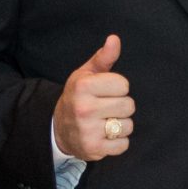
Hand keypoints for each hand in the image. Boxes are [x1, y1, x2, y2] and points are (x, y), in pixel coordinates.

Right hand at [54, 35, 134, 161]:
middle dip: (121, 106)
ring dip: (120, 125)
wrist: (58, 129)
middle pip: (128, 105)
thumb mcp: (86, 74)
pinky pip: (123, 144)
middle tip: (106, 108)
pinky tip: (104, 135)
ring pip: (128, 125)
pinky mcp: (94, 149)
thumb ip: (103, 57)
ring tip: (105, 121)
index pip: (124, 85)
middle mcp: (84, 108)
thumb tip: (115, 39)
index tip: (105, 91)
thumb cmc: (78, 97)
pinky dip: (118, 142)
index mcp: (83, 86)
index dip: (118, 87)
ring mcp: (88, 130)